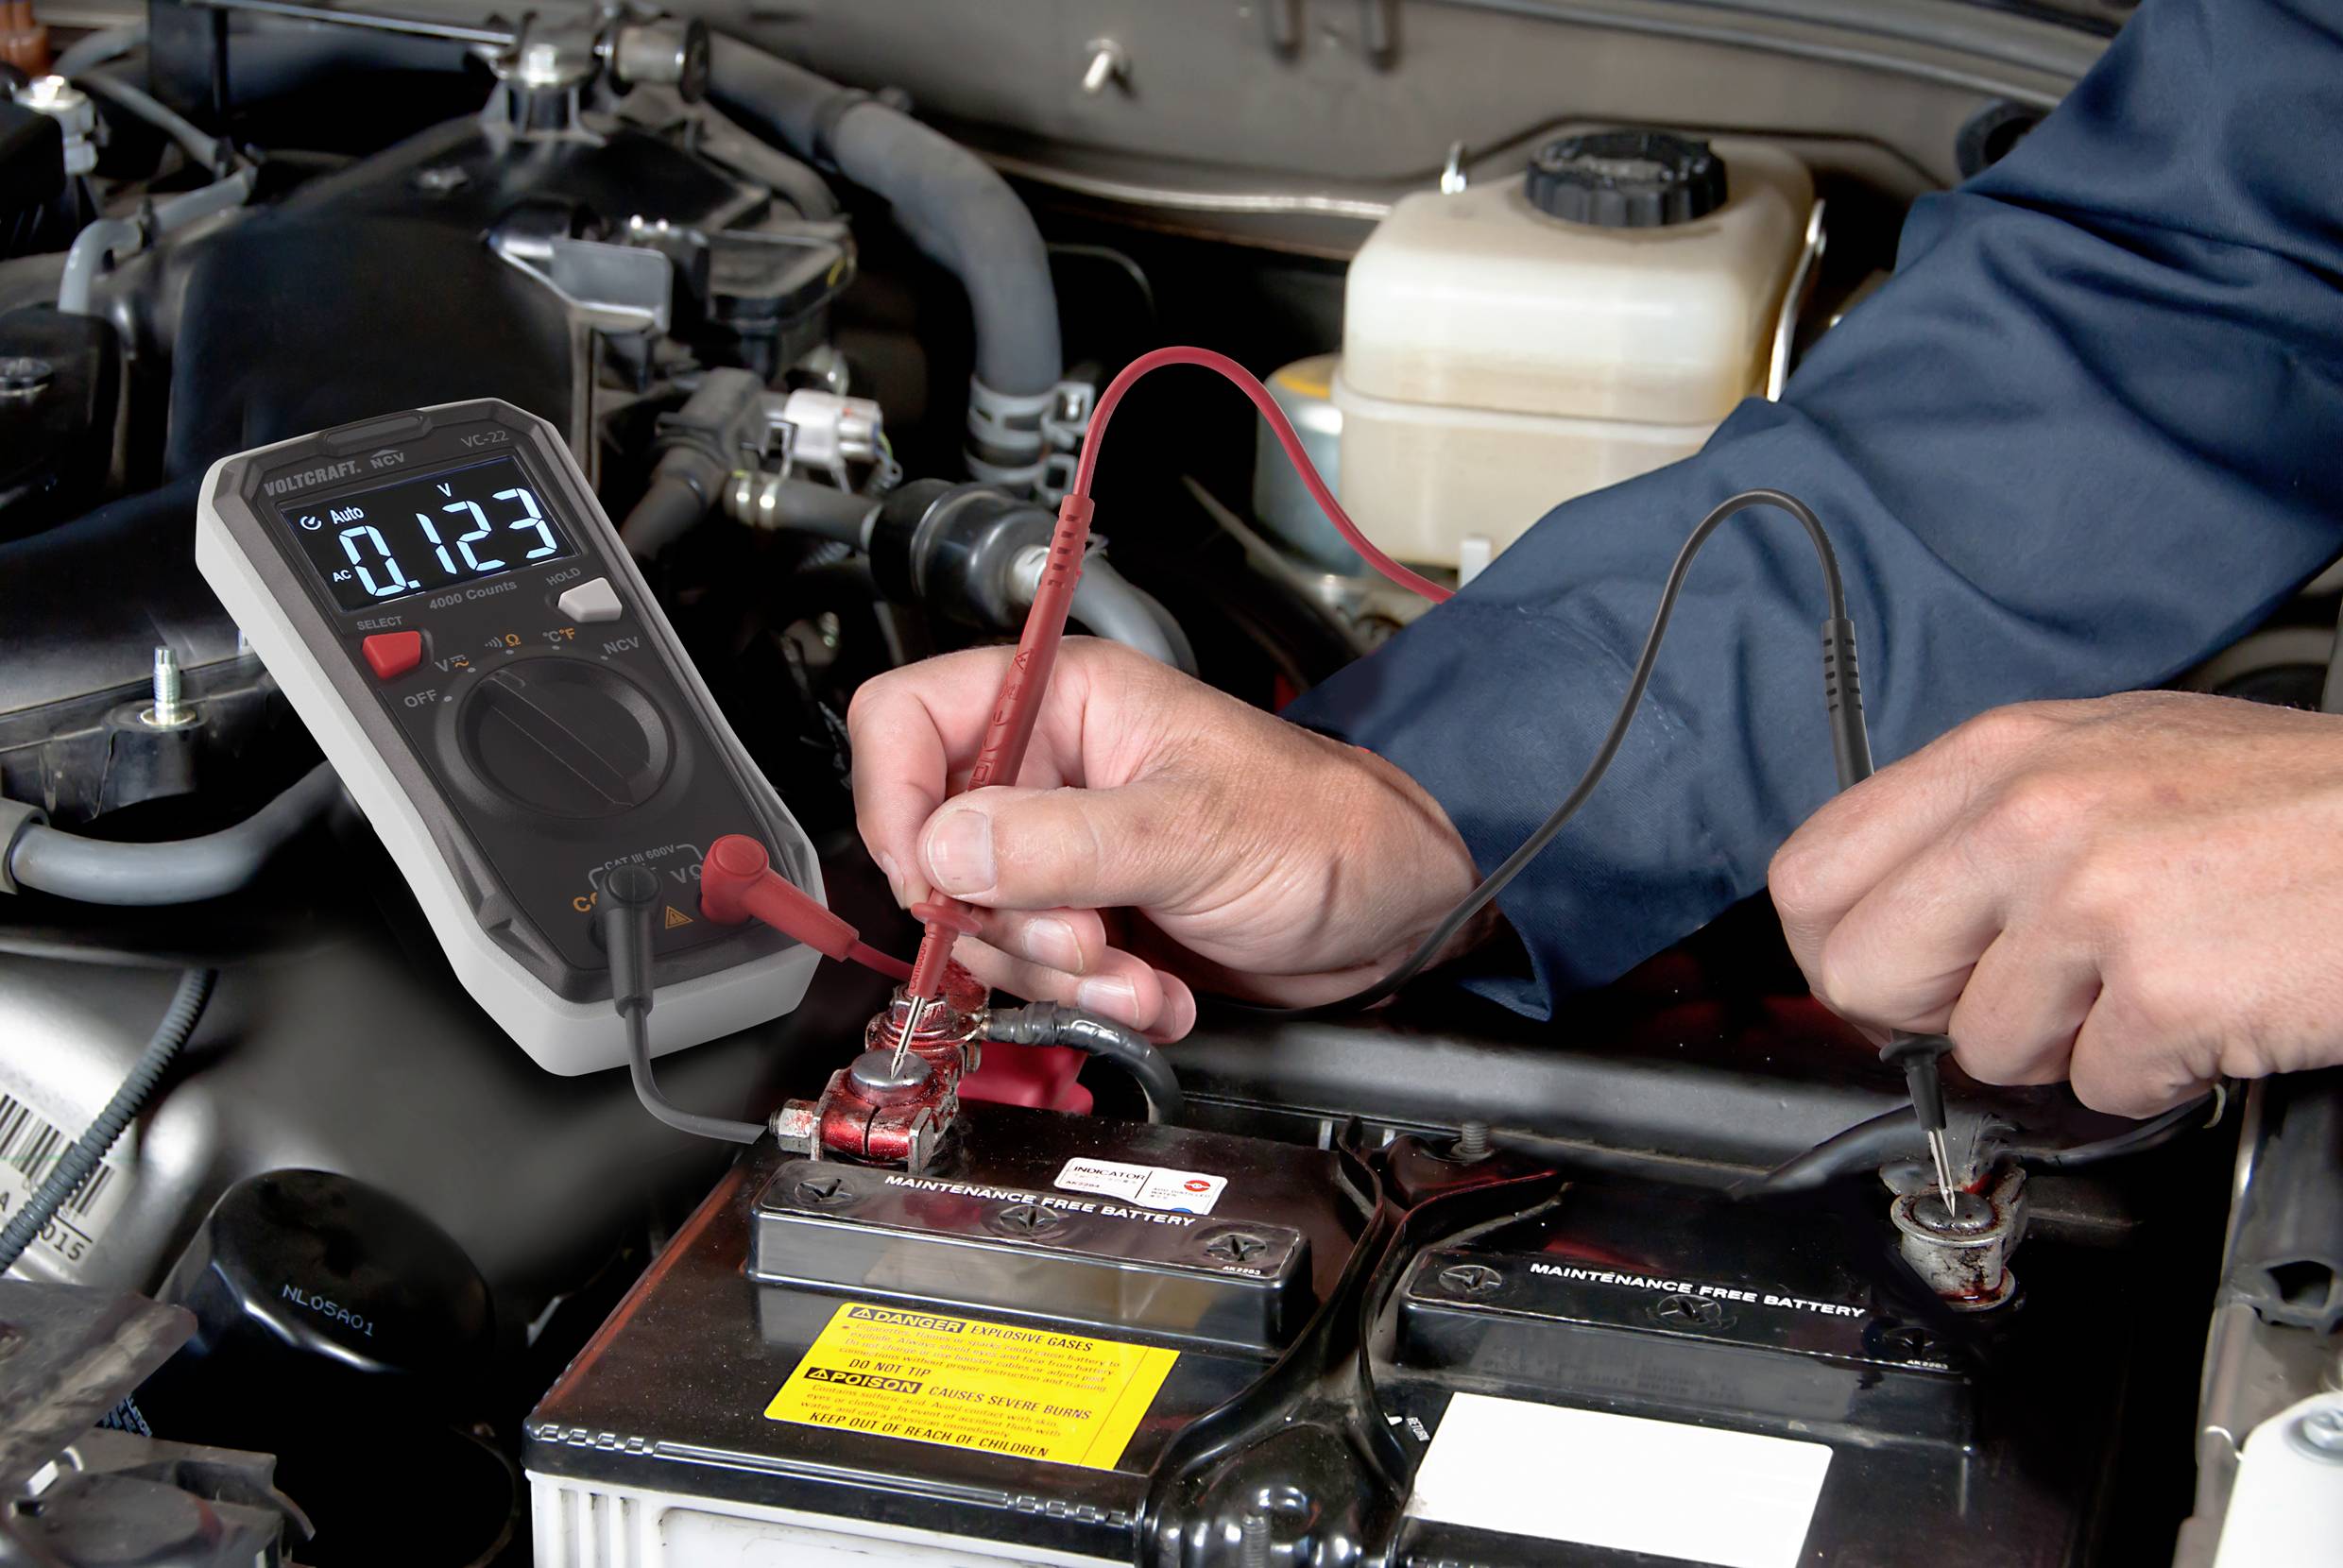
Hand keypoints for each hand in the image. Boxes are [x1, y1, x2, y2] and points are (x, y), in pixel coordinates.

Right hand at [847, 638, 1483, 1038]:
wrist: (1392, 916)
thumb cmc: (1326, 829)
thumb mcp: (1191, 830)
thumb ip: (1061, 844)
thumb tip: (943, 853)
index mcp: (1063, 703)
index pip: (906, 720)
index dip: (893, 800)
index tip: (930, 879)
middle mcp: (1049, 771)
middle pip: (935, 849)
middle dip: (1005, 921)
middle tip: (1085, 942)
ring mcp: (1063, 853)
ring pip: (982, 928)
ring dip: (1059, 976)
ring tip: (1140, 978)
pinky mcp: (1087, 921)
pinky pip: (1037, 976)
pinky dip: (1091, 1003)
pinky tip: (1156, 994)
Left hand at [1769, 691, 2342, 1114]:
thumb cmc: (2286, 806)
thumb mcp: (2109, 758)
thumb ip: (1986, 822)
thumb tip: (1892, 911)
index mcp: (1999, 755)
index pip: (1811, 873)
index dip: (1841, 948)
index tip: (1892, 975)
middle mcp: (2028, 816)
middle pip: (1861, 974)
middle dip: (1928, 1014)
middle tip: (2017, 996)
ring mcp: (2092, 901)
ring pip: (1980, 1048)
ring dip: (2063, 1044)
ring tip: (2147, 979)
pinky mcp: (2163, 989)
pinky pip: (2093, 1086)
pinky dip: (2150, 1073)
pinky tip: (2204, 1008)